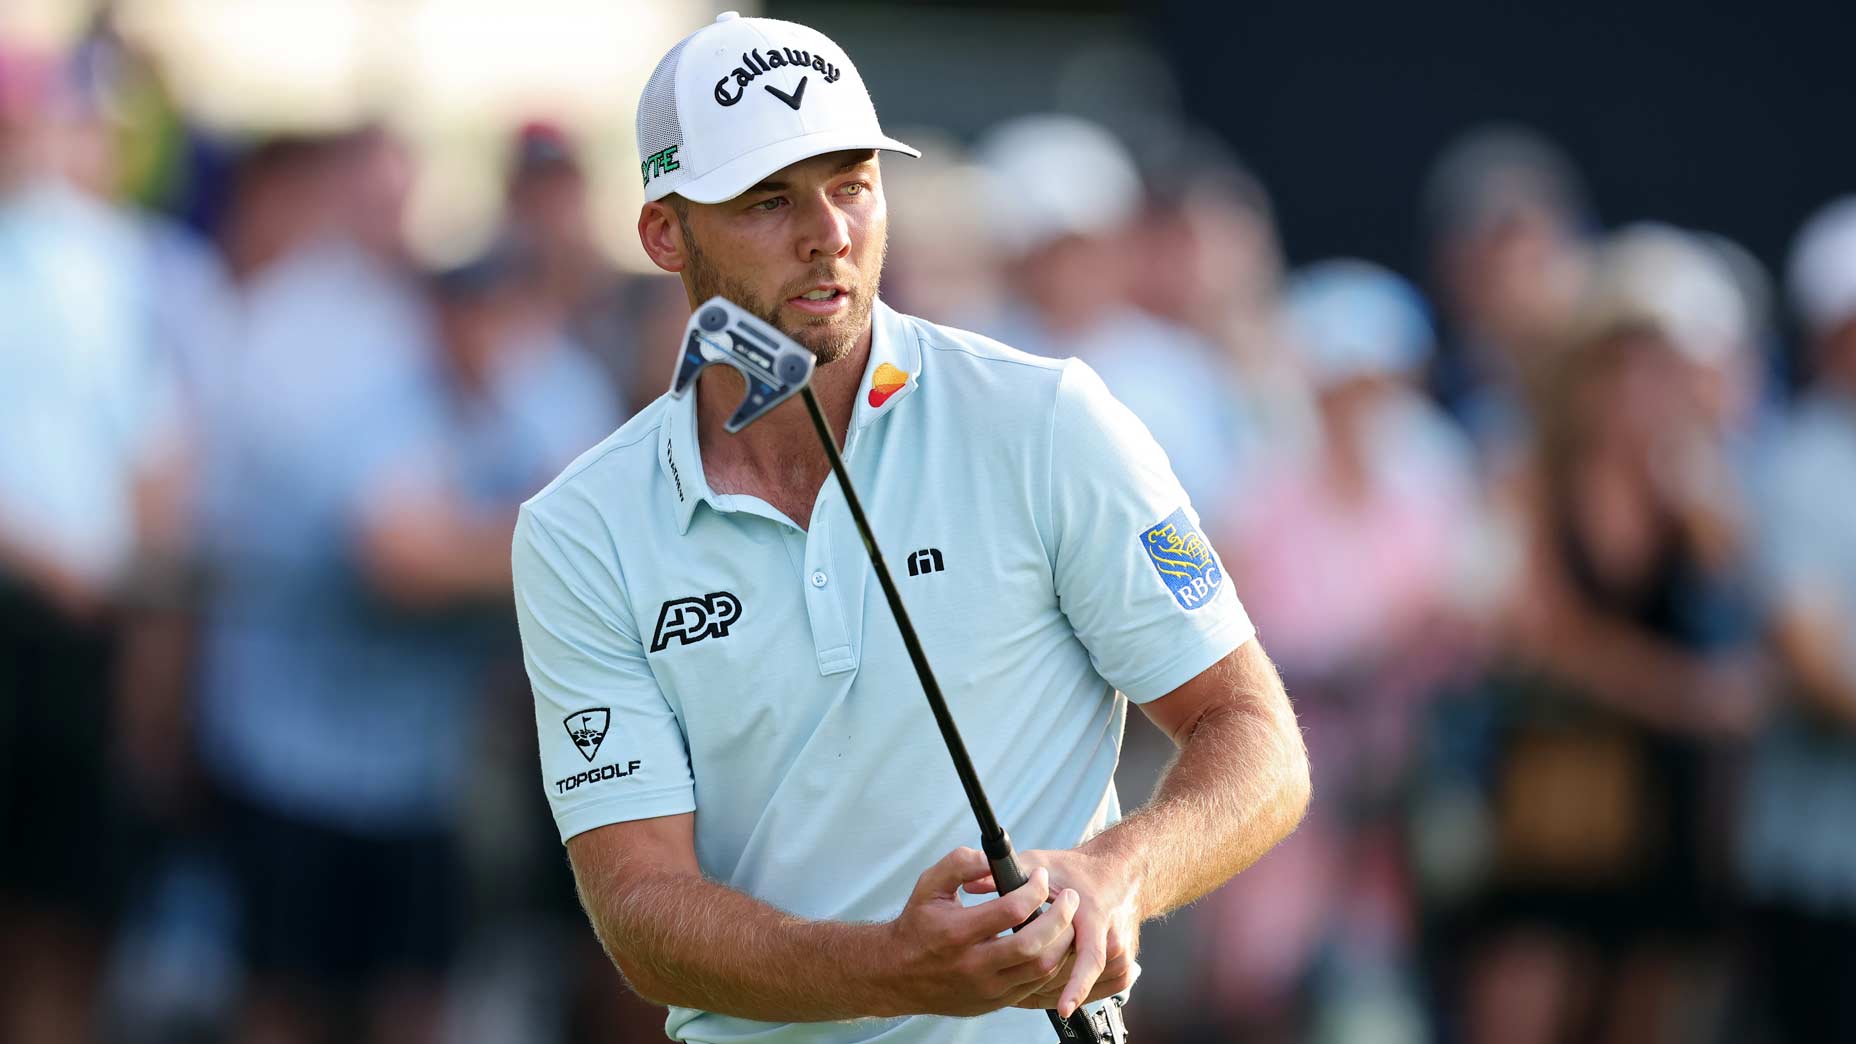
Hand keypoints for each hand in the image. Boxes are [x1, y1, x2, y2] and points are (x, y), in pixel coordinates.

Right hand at [884, 847, 1080, 1016]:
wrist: (898, 975)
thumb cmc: (917, 926)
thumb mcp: (929, 886)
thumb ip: (959, 863)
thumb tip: (990, 854)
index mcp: (957, 933)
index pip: (1011, 910)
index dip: (1034, 889)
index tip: (1040, 876)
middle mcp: (973, 965)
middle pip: (1034, 944)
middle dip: (1061, 917)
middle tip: (1069, 898)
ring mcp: (987, 988)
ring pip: (1041, 968)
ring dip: (1062, 942)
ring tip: (1067, 920)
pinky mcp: (995, 1002)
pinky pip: (1035, 985)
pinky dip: (1051, 962)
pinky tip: (1053, 943)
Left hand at [961, 847, 1142, 1016]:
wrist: (1115, 872)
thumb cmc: (1074, 870)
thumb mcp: (1039, 864)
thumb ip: (1006, 876)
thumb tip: (972, 888)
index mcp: (1094, 914)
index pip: (1090, 957)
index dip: (1077, 986)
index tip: (1062, 1009)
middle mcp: (1113, 937)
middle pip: (1082, 977)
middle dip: (1052, 987)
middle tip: (1018, 984)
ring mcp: (1123, 952)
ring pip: (1092, 988)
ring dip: (1062, 991)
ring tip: (1029, 983)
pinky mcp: (1123, 962)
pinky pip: (1103, 988)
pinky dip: (1078, 989)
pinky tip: (1055, 989)